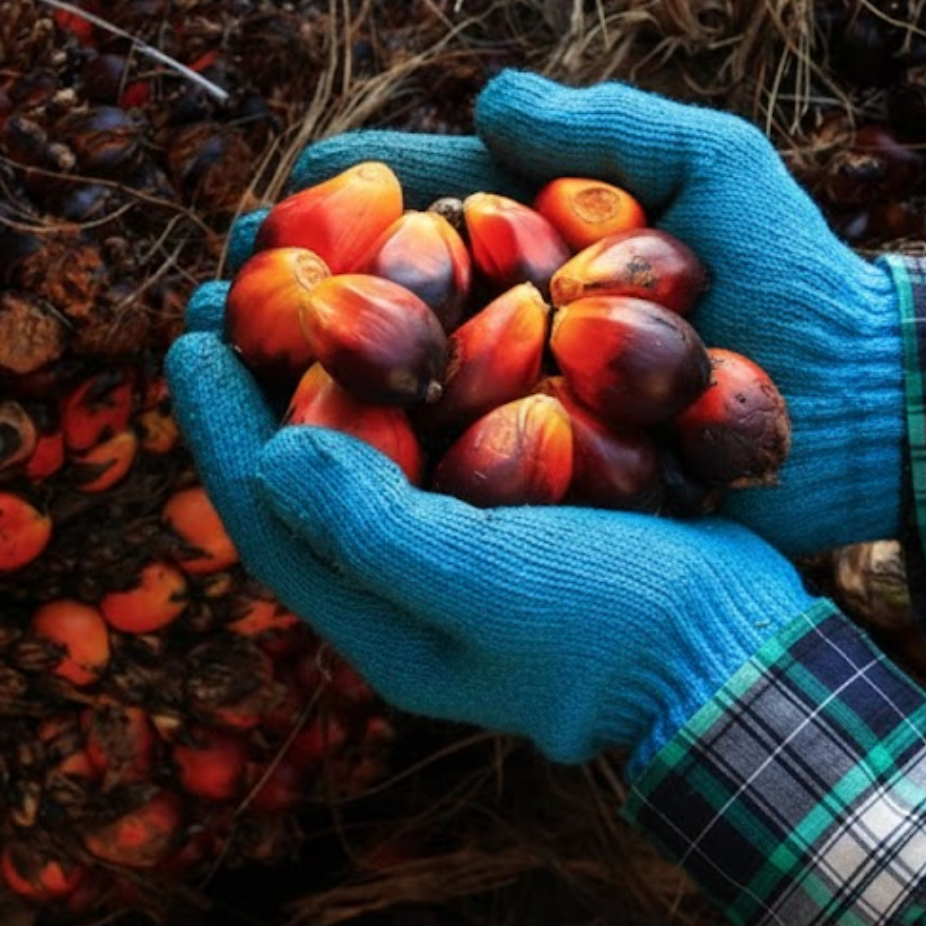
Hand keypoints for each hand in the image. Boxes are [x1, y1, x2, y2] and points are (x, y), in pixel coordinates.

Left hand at [166, 295, 813, 768]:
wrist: (735, 652)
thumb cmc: (615, 627)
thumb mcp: (488, 582)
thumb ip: (372, 529)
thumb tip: (271, 454)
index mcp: (383, 620)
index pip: (272, 518)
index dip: (222, 428)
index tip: (189, 333)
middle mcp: (413, 582)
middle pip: (314, 469)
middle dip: (267, 379)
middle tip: (232, 283)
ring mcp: (472, 545)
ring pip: (382, 439)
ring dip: (341, 359)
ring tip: (312, 272)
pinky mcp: (524, 508)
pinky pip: (450, 426)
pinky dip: (428, 363)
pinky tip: (426, 298)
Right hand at [281, 71, 904, 556]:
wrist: (871, 404)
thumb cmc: (800, 274)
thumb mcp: (716, 166)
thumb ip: (610, 125)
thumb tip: (490, 94)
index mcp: (550, 232)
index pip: (427, 199)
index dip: (347, 196)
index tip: (273, 199)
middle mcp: (529, 313)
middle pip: (399, 291)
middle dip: (313, 288)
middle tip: (229, 294)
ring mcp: (539, 395)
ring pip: (412, 380)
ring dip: (330, 377)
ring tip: (246, 376)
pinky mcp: (559, 473)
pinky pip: (462, 459)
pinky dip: (400, 457)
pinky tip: (328, 461)